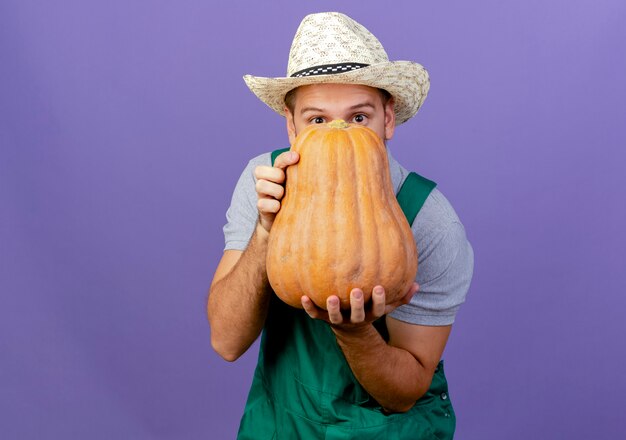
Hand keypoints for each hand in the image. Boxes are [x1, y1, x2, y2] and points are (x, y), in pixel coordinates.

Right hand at [254, 151, 299, 233]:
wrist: (286, 221)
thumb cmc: (295, 198)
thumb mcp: (298, 184)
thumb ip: (303, 172)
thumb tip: (320, 157)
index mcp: (275, 173)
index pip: (275, 160)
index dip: (285, 158)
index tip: (297, 157)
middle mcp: (265, 181)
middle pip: (260, 170)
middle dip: (276, 175)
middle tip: (284, 182)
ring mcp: (262, 195)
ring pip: (260, 185)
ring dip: (275, 190)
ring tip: (283, 196)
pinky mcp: (262, 208)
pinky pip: (262, 203)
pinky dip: (272, 205)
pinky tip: (279, 207)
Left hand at [301, 283, 418, 329]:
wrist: (350, 330)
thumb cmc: (370, 310)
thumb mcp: (387, 306)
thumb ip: (402, 296)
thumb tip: (417, 284)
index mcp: (370, 315)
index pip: (377, 309)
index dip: (378, 300)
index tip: (378, 288)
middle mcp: (354, 319)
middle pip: (357, 315)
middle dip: (357, 304)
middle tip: (355, 291)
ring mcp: (338, 320)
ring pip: (334, 318)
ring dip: (332, 309)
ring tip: (331, 297)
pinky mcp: (324, 319)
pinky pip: (315, 315)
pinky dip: (309, 308)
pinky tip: (302, 297)